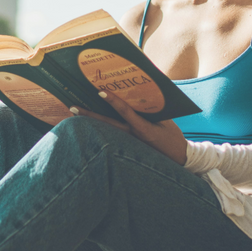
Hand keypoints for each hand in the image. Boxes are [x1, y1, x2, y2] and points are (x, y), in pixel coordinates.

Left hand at [70, 92, 186, 165]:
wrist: (179, 158)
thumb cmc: (172, 136)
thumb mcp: (165, 119)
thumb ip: (151, 107)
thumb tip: (138, 92)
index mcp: (143, 128)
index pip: (125, 112)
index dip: (113, 101)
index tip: (100, 92)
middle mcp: (132, 136)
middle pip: (106, 124)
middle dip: (89, 115)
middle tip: (72, 106)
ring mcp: (128, 142)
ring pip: (105, 130)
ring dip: (90, 121)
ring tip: (74, 113)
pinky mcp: (127, 146)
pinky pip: (110, 135)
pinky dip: (99, 128)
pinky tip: (88, 123)